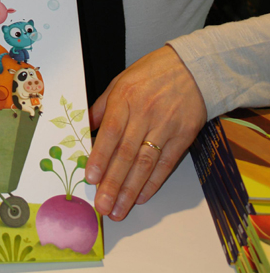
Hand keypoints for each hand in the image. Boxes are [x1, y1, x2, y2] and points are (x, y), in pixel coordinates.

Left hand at [85, 46, 206, 220]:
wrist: (193, 68)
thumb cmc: (152, 73)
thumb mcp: (121, 80)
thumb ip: (103, 105)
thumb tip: (84, 128)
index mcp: (125, 97)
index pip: (110, 131)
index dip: (100, 156)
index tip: (91, 178)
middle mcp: (145, 113)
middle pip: (127, 153)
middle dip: (113, 182)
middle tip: (102, 206)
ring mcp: (165, 126)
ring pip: (145, 163)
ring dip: (130, 189)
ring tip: (118, 209)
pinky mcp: (183, 136)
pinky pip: (166, 164)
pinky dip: (153, 183)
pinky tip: (141, 197)